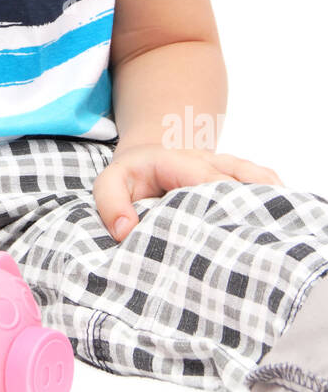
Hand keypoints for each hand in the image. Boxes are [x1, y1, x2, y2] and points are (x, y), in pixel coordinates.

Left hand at [93, 142, 284, 241]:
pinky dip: (274, 198)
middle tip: (260, 236)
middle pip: (237, 179)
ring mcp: (227, 167)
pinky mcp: (238, 178)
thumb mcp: (108, 183)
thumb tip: (126, 231)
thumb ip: (111, 204)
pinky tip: (282, 220)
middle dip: (249, 204)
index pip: (205, 178)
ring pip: (257, 178)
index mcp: (178, 161)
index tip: (231, 225)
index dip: (221, 198)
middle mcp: (209, 161)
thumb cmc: (130, 176)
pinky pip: (263, 183)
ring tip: (278, 227)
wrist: (149, 155)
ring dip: (268, 199)